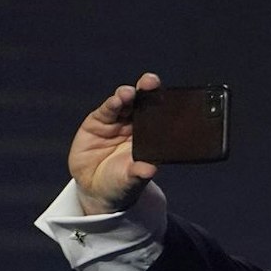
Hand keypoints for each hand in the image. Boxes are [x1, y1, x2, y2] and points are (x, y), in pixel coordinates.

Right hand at [68, 72, 161, 214]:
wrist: (97, 189)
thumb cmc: (122, 183)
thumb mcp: (131, 180)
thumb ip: (139, 173)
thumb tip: (150, 169)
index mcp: (152, 137)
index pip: (160, 116)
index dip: (164, 104)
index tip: (173, 96)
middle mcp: (136, 126)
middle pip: (143, 104)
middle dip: (147, 91)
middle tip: (151, 82)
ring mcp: (117, 123)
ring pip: (124, 104)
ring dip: (127, 96)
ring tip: (129, 94)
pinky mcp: (97, 122)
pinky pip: (106, 111)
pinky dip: (111, 105)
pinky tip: (116, 100)